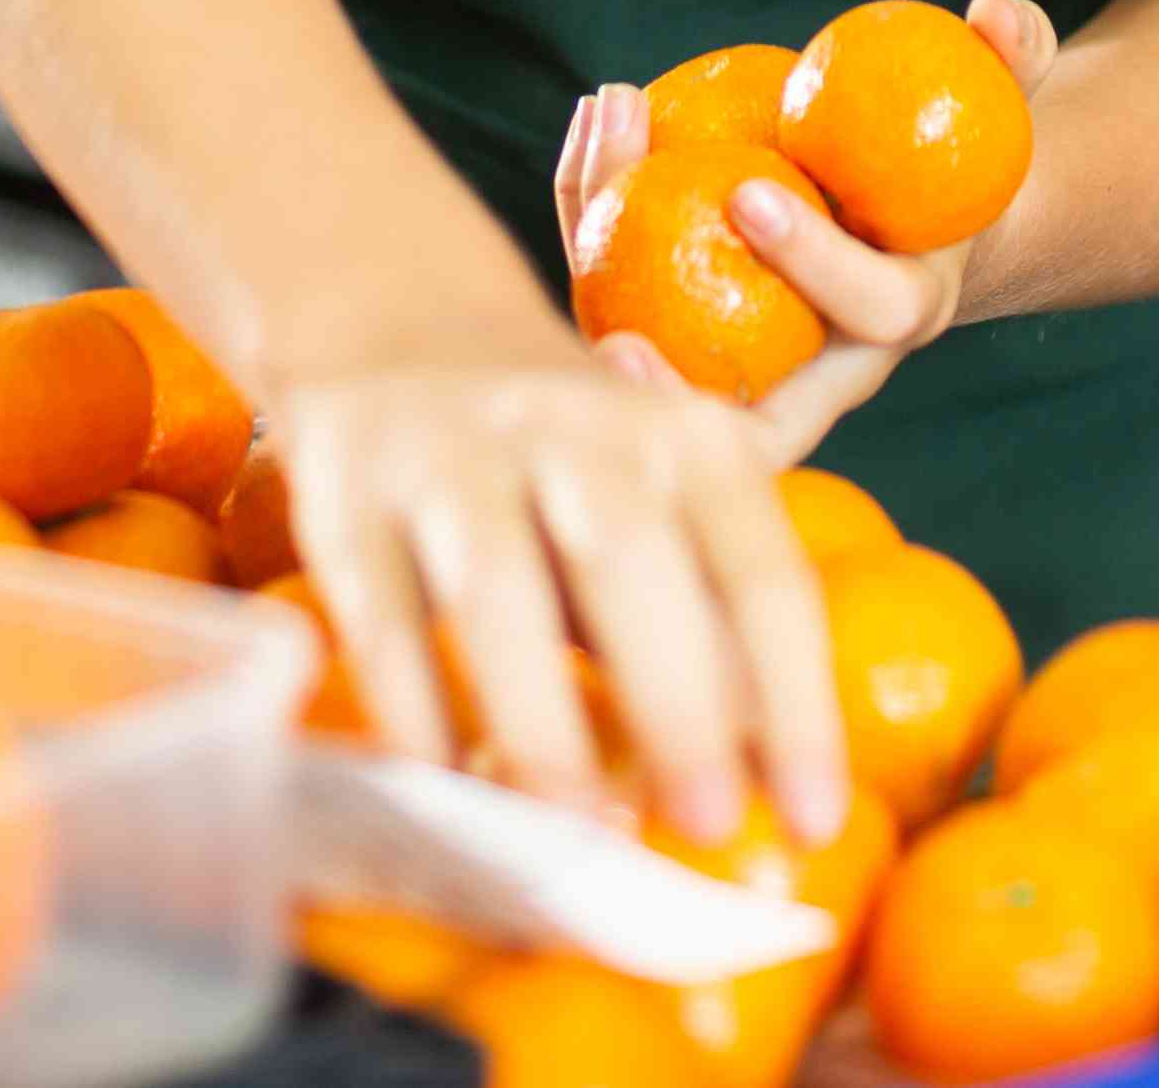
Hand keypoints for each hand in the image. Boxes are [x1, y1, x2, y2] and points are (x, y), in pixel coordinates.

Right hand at [270, 326, 853, 849]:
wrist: (400, 321)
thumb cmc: (569, 457)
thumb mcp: (665, 502)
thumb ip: (712, 617)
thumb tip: (764, 775)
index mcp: (684, 438)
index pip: (761, 569)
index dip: (795, 699)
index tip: (813, 822)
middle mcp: (574, 430)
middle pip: (632, 557)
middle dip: (676, 700)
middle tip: (705, 827)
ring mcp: (451, 457)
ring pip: (496, 587)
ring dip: (542, 721)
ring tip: (576, 835)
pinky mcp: (345, 496)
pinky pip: (381, 616)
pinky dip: (416, 711)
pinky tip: (450, 790)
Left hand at [555, 0, 1057, 462]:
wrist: (906, 211)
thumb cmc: (948, 153)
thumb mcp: (995, 106)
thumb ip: (1010, 57)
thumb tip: (993, 8)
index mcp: (902, 310)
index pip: (868, 314)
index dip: (814, 266)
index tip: (748, 192)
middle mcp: (820, 361)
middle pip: (742, 413)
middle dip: (672, 400)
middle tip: (617, 340)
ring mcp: (743, 352)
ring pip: (656, 341)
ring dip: (604, 249)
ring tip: (602, 131)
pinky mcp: (682, 320)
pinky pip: (623, 282)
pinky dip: (594, 208)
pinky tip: (595, 117)